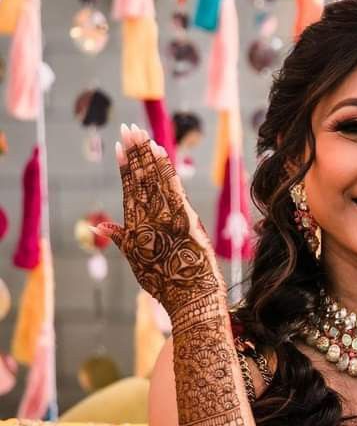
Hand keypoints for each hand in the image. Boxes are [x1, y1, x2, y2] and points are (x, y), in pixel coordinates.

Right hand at [94, 123, 224, 318]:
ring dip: (147, 154)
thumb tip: (96, 224)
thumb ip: (119, 238)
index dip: (125, 168)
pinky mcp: (185, 219)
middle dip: (134, 152)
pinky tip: (160, 151)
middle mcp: (149, 220)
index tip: (120, 147)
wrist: (190, 298)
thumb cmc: (166, 284)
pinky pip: (173, 189)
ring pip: (154, 180)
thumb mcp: (138, 262)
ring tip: (141, 133)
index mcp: (136, 228)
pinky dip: (165, 169)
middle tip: (128, 128)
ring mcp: (167, 219)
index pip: (129, 191)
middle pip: (140, 180)